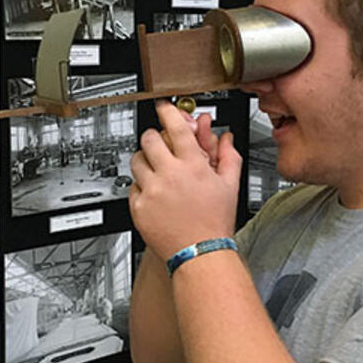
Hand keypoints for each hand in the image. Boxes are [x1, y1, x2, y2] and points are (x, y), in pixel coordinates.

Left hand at [130, 101, 241, 260]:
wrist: (200, 253)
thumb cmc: (215, 222)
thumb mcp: (230, 186)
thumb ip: (229, 156)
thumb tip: (226, 138)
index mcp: (193, 166)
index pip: (175, 126)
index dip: (167, 112)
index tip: (164, 109)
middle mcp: (170, 175)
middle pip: (149, 139)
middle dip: (153, 137)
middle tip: (159, 144)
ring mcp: (152, 191)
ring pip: (136, 160)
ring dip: (145, 160)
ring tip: (157, 172)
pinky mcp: (139, 207)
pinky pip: (132, 186)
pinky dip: (141, 186)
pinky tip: (156, 194)